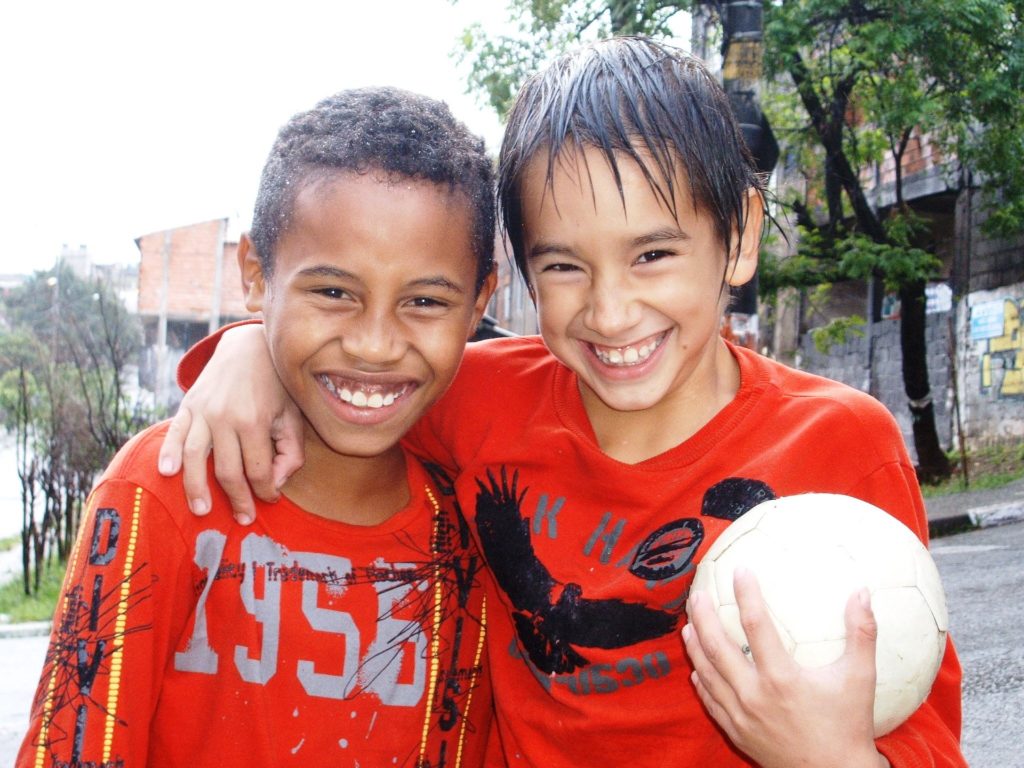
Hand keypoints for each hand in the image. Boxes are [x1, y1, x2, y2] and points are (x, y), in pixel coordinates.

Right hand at [157, 324, 303, 523]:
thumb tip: (275, 483)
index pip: (257, 470)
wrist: (249, 347)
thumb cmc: (276, 386)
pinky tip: (166, 473)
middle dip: (236, 499)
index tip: (270, 500)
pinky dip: (167, 453)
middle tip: (243, 518)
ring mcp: (202, 411)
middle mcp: (225, 418)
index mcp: (254, 421)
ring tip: (201, 510)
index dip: (265, 491)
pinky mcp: (188, 405)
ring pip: (194, 458)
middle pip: (226, 471)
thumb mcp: (293, 416)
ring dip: (196, 488)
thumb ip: (291, 452)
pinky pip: (174, 433)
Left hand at [682, 568, 888, 767]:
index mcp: (781, 677)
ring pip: (707, 673)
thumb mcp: (861, 678)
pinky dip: (702, 681)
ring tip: (687, 624)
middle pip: (717, 646)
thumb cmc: (849, 726)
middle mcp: (754, 694)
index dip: (746, 594)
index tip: (740, 571)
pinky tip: (697, 668)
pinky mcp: (736, 732)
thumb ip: (861, 633)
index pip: (755, 624)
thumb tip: (862, 592)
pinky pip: (711, 701)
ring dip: (694, 646)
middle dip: (703, 616)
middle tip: (697, 593)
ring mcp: (741, 715)